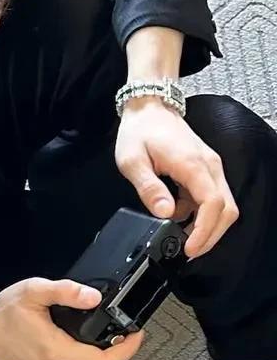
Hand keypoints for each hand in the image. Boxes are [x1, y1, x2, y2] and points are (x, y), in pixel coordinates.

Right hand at [0, 277, 146, 359]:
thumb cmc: (0, 315)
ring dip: (107, 358)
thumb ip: (65, 291)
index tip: (136, 333)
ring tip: (114, 338)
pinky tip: (92, 347)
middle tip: (128, 333)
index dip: (127, 349)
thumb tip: (93, 296)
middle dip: (121, 352)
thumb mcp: (32, 292)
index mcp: (54, 350)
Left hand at [114, 99, 237, 259]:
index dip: (204, 231)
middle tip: (188, 251)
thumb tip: (164, 213)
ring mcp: (211, 168)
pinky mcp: (206, 170)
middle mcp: (209, 167)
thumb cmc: (140, 131)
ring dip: (205, 225)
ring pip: (223, 206)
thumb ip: (149, 188)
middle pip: (226, 210)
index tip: (189, 248)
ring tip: (179, 235)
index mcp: (193, 165)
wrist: (150, 108)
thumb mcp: (132, 161)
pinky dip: (198, 213)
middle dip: (210, 235)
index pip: (212, 204)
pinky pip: (211, 198)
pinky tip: (177, 215)